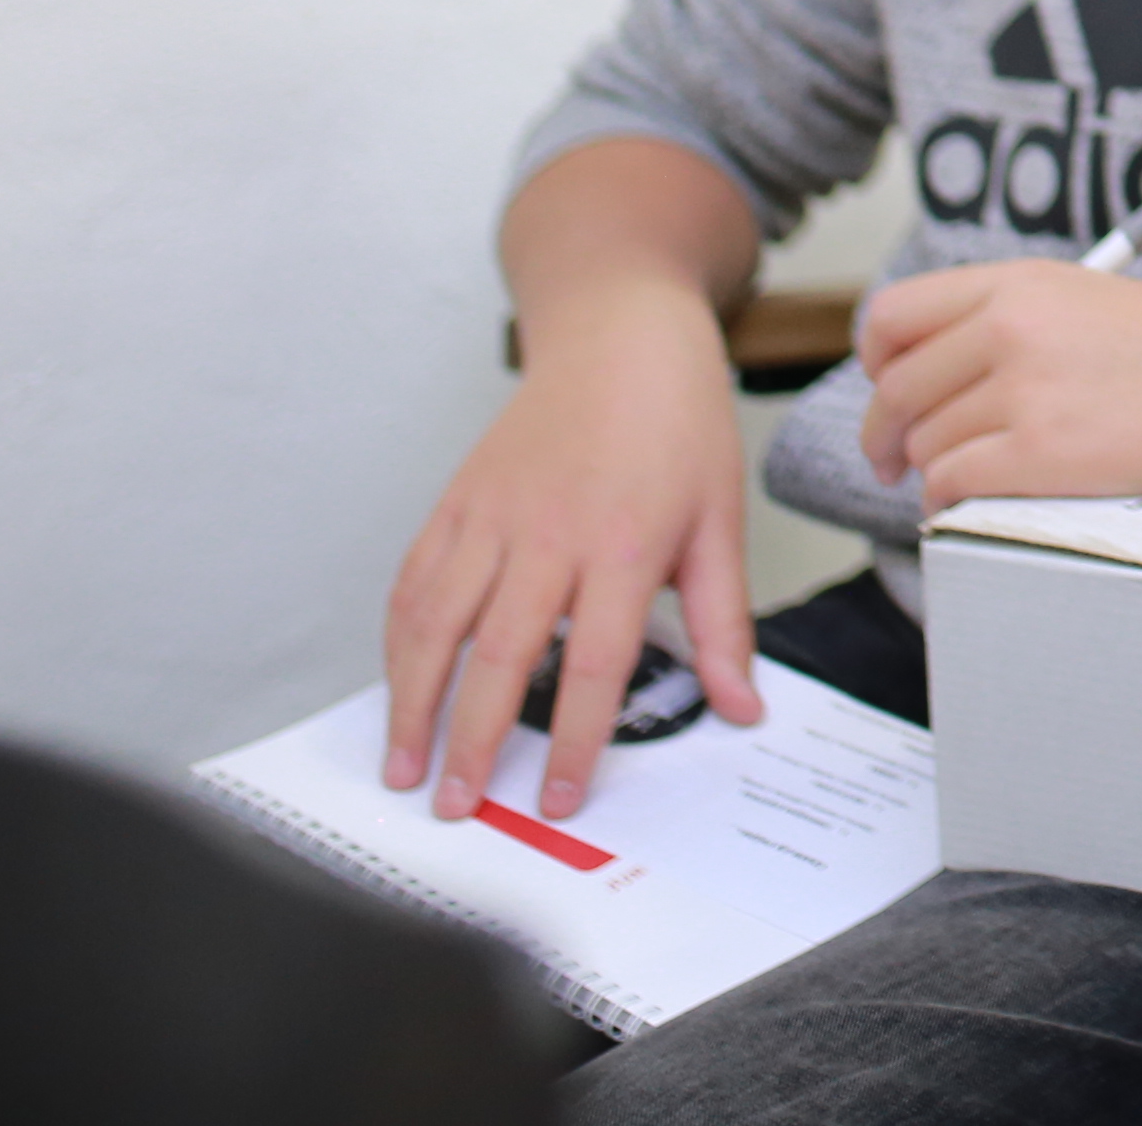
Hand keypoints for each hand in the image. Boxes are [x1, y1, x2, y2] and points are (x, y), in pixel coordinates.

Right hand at [381, 282, 759, 823]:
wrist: (619, 332)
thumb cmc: (678, 424)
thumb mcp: (721, 519)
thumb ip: (725, 623)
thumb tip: (742, 709)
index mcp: (625, 544)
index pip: (596, 663)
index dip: (577, 739)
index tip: (562, 799)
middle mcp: (549, 532)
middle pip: (502, 654)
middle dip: (475, 740)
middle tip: (459, 810)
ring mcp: (493, 514)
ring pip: (437, 622)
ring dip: (414, 701)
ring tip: (406, 767)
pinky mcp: (457, 499)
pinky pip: (415, 580)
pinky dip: (399, 639)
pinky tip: (399, 685)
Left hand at [853, 261, 1141, 504]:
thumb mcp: (1083, 296)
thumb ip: (1005, 319)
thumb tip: (935, 371)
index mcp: (1015, 284)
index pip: (893, 318)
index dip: (874, 360)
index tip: (885, 386)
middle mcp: (1007, 329)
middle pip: (897, 391)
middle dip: (884, 434)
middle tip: (890, 459)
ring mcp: (1021, 393)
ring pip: (924, 444)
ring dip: (933, 468)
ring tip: (964, 474)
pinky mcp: (1040, 455)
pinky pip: (951, 485)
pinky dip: (948, 501)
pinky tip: (968, 501)